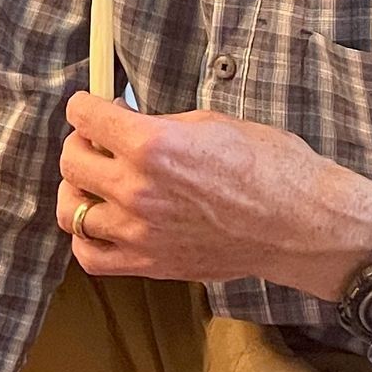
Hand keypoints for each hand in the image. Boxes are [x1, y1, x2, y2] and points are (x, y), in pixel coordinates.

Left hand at [58, 93, 371, 301]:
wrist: (300, 224)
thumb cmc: (271, 169)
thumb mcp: (212, 123)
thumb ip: (161, 126)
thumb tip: (131, 123)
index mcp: (152, 146)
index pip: (85, 117)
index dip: (85, 107)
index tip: (91, 109)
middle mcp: (137, 189)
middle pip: (71, 162)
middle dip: (82, 144)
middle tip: (101, 143)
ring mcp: (139, 232)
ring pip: (71, 210)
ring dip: (80, 191)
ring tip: (99, 183)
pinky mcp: (148, 263)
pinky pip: (90, 256)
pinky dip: (87, 238)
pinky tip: (102, 223)